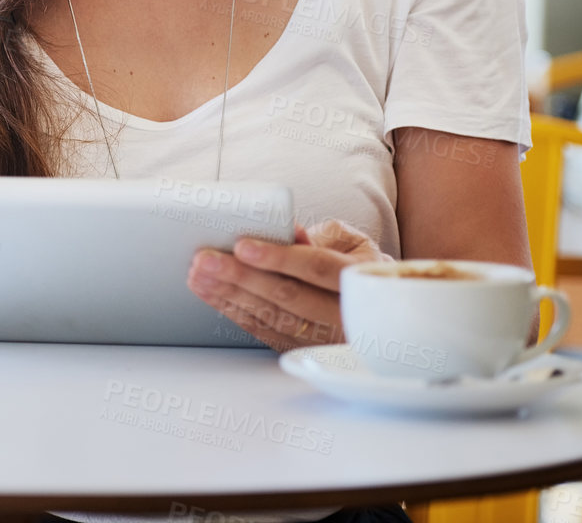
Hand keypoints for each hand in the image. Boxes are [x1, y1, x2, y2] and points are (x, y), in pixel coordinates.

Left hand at [185, 219, 390, 352]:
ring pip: (273, 318)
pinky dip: (236, 313)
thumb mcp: (351, 242)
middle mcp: (344, 314)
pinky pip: (266, 332)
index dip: (279, 257)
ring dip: (230, 296)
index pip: (317, 267)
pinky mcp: (304, 349)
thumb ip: (320, 235)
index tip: (242, 246)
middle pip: (288, 296)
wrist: (382, 308)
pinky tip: (213, 296)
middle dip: (241, 277)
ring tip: (199, 276)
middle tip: (205, 260)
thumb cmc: (357, 264)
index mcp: (360, 280)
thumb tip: (288, 231)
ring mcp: (324, 338)